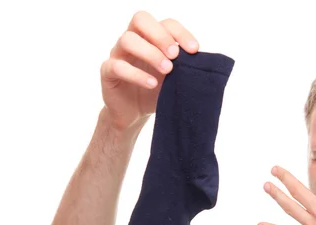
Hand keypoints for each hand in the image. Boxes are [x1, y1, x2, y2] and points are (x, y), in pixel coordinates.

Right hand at [100, 11, 198, 131]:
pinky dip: (136, 74)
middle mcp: (133, 40)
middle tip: (175, 56)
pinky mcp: (108, 72)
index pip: (165, 23)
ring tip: (167, 70)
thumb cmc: (157, 91)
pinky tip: (152, 84)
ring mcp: (118, 54)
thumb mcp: (175, 78)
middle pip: (141, 19)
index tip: (194, 50)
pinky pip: (117, 66)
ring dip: (151, 53)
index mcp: (151, 38)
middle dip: (161, 36)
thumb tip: (207, 64)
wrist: (134, 114)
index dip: (180, 33)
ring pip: (128, 40)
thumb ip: (186, 67)